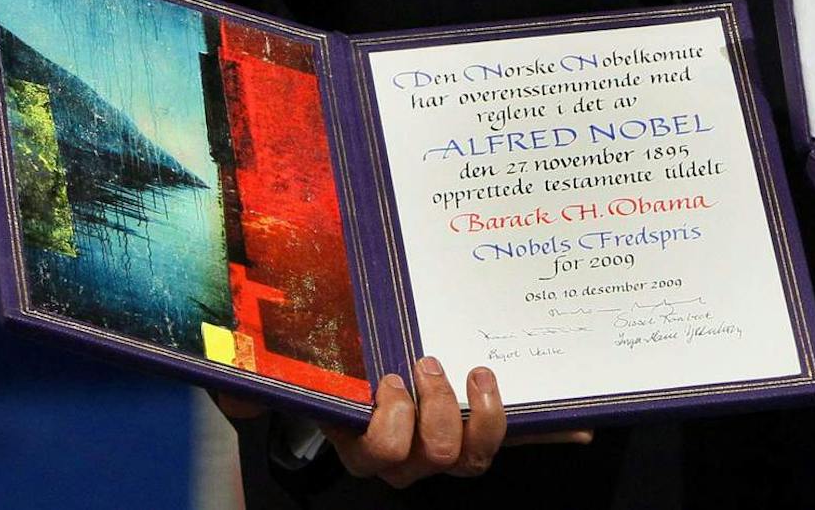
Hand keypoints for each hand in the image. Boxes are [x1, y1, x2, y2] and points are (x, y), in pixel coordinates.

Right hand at [215, 361, 590, 485]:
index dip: (388, 425)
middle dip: (434, 413)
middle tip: (427, 363)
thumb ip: (248, 380)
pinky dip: (550, 432)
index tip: (387, 379)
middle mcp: (409, 453)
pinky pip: (521, 437)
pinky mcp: (484, 424)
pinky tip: (583, 427)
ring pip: (475, 458)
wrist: (364, 355)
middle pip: (432, 460)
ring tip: (474, 370)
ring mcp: (450, 442)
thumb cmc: (326, 358)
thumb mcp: (285, 365)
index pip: (378, 454)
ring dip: (482, 414)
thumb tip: (231, 388)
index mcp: (363, 440)